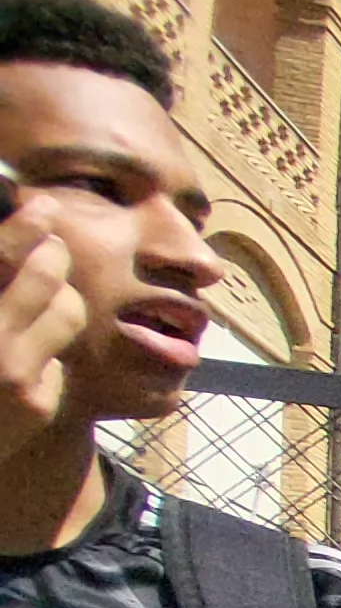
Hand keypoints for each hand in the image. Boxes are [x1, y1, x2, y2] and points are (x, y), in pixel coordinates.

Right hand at [0, 212, 80, 445]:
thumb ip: (1, 280)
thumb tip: (30, 237)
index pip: (0, 256)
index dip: (22, 228)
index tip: (45, 207)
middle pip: (41, 271)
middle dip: (55, 253)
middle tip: (53, 249)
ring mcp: (8, 368)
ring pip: (67, 307)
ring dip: (61, 302)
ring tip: (40, 312)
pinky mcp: (35, 400)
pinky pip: (62, 357)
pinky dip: (48, 359)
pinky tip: (27, 374)